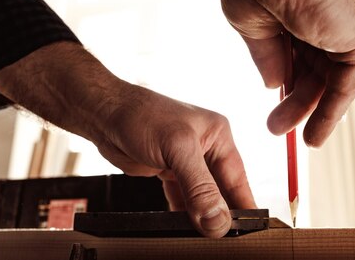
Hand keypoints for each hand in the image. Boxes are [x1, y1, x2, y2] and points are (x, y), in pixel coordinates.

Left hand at [90, 82, 256, 237]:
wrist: (106, 114)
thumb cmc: (142, 115)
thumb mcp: (177, 148)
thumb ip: (199, 186)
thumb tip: (218, 219)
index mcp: (217, 136)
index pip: (238, 178)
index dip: (243, 206)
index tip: (248, 231)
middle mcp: (205, 149)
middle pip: (221, 191)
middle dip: (222, 216)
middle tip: (223, 240)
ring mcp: (186, 162)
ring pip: (202, 198)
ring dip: (202, 218)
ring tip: (205, 240)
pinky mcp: (168, 172)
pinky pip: (182, 200)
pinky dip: (183, 215)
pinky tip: (185, 229)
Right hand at [221, 0, 354, 147]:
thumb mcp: (254, 28)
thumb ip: (269, 57)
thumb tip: (275, 84)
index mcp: (304, 14)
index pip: (302, 57)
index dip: (290, 86)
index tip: (276, 108)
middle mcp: (330, 20)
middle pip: (318, 71)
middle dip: (298, 102)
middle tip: (277, 127)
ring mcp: (347, 26)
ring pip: (331, 80)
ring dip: (310, 111)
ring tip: (290, 136)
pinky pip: (348, 82)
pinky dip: (333, 110)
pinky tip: (315, 132)